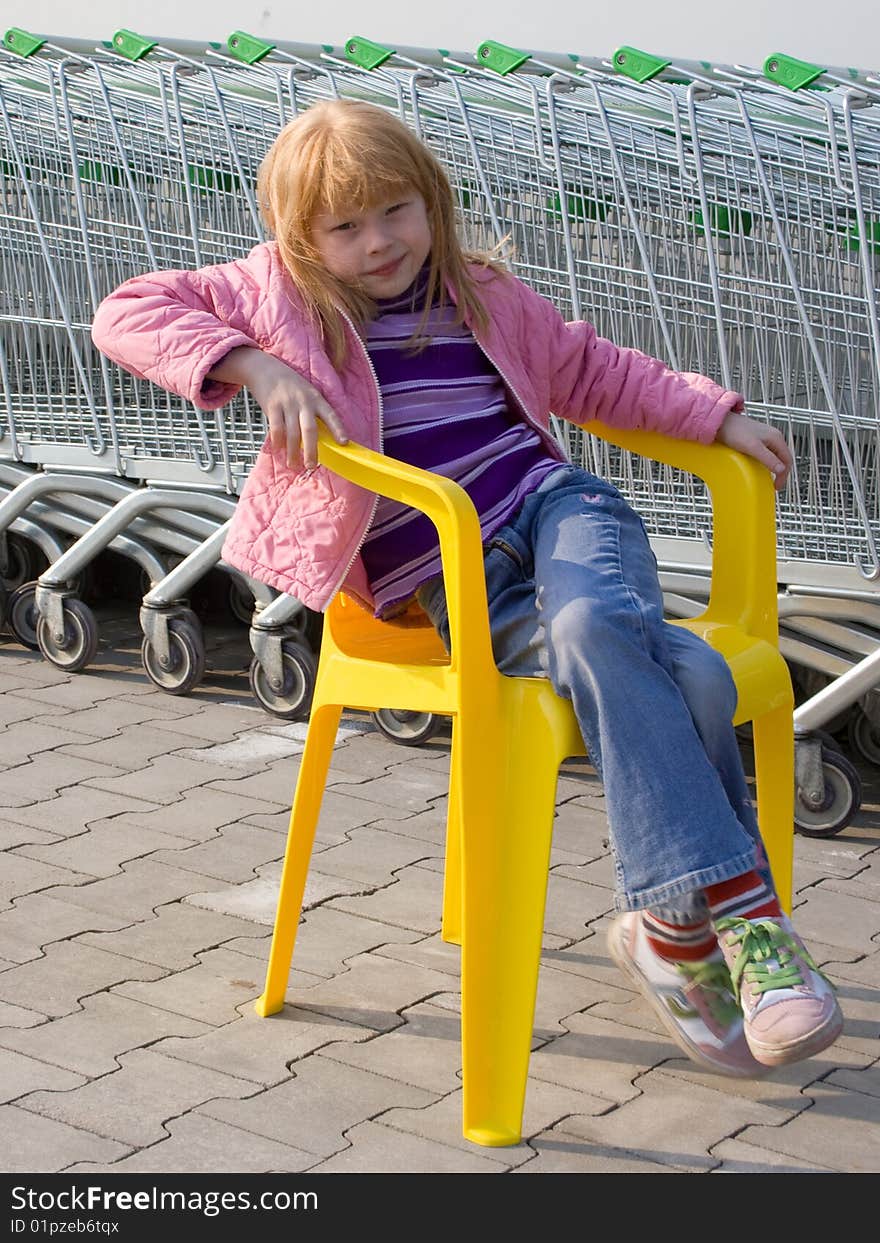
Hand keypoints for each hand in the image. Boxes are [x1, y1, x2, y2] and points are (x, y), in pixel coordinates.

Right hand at [209, 347, 347, 469]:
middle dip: (311, 450)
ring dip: (292, 452)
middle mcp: (303, 401)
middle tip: (310, 466)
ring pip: (292, 433)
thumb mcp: (305, 393)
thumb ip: (311, 413)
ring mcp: (287, 403)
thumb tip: (314, 440)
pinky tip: (278, 450)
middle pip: (310, 429)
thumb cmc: (289, 385)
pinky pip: (276, 428)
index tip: (343, 443)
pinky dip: (277, 441)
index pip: (330, 415)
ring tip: (293, 464)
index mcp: (316, 398)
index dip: (338, 429)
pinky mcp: (272, 405)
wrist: (264, 368)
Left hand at [715, 410, 792, 492]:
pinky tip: (759, 466)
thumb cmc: (735, 431)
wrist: (721, 422)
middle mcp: (773, 436)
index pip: (787, 459)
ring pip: (775, 455)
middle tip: (774, 484)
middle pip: (783, 457)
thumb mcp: (753, 447)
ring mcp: (765, 437)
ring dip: (774, 467)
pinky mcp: (756, 439)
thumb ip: (768, 458)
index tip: (776, 486)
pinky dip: (766, 462)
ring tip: (768, 477)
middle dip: (780, 472)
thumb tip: (781, 470)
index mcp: (776, 438)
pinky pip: (766, 453)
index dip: (784, 475)